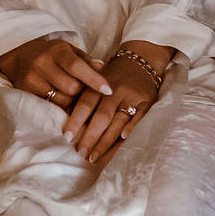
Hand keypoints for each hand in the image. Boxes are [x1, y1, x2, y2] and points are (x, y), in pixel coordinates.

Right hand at [0, 33, 111, 113]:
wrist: (18, 56)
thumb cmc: (51, 54)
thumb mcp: (68, 50)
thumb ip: (86, 60)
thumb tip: (103, 69)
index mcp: (57, 50)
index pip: (77, 66)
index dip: (94, 79)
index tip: (108, 90)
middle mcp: (42, 63)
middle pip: (71, 87)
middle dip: (82, 92)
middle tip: (85, 92)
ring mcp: (32, 79)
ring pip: (61, 100)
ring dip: (72, 102)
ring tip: (73, 97)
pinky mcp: (25, 92)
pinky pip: (50, 106)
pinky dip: (60, 106)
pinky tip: (63, 102)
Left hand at [68, 41, 171, 169]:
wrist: (142, 58)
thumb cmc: (114, 75)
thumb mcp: (97, 79)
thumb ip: (86, 98)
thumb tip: (71, 125)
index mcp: (99, 85)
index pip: (85, 105)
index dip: (76, 121)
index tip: (67, 137)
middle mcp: (115, 91)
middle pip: (102, 117)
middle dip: (90, 137)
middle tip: (81, 152)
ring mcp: (132, 96)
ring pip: (118, 121)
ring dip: (105, 141)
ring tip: (94, 156)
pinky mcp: (147, 102)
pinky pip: (139, 117)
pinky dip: (131, 127)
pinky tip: (122, 139)